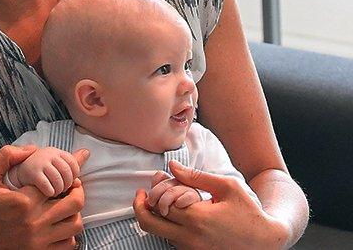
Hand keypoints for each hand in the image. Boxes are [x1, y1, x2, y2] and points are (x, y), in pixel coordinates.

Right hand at [0, 145, 88, 249]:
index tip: (71, 171)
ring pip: (75, 225)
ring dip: (75, 212)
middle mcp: (35, 222)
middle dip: (77, 190)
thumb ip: (6, 156)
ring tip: (66, 205)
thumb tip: (32, 149)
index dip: (67, 174)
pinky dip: (70, 233)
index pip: (58, 181)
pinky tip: (59, 225)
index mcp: (23, 201)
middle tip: (72, 186)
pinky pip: (69, 244)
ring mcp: (40, 241)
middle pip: (74, 203)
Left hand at [133, 161, 290, 249]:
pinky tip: (178, 215)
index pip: (159, 203)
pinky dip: (168, 228)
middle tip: (142, 196)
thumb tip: (172, 166)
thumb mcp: (228, 187)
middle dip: (140, 207)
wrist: (267, 242)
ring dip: (155, 217)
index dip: (154, 190)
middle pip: (148, 223)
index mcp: (197, 218)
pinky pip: (171, 241)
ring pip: (158, 233)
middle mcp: (190, 238)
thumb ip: (197, 176)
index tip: (156, 180)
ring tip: (165, 202)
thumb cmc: (249, 211)